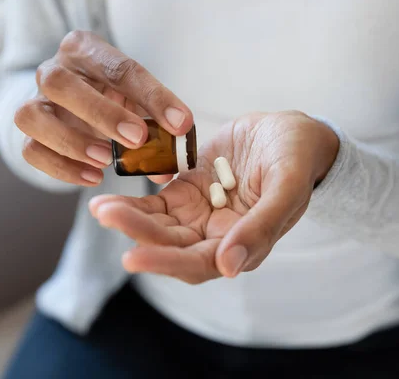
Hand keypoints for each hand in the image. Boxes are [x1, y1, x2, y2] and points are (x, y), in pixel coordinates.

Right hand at [14, 31, 192, 185]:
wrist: (74, 100)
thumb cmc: (111, 95)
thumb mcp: (137, 99)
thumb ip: (156, 125)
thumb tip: (166, 167)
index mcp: (84, 49)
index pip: (119, 68)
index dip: (153, 96)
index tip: (180, 123)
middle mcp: (53, 70)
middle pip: (60, 82)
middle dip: (101, 113)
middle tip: (137, 139)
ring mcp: (34, 101)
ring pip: (32, 116)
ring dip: (71, 141)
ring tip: (106, 160)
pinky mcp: (27, 133)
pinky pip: (31, 150)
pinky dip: (61, 167)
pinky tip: (92, 176)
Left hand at [89, 111, 339, 283]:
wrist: (290, 131)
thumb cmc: (297, 158)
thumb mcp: (287, 187)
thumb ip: (261, 226)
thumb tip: (229, 267)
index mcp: (244, 244)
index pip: (199, 263)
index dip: (166, 262)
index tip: (133, 255)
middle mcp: (217, 236)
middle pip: (171, 246)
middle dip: (138, 234)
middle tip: (107, 215)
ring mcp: (200, 213)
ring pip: (159, 225)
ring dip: (130, 218)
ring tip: (100, 206)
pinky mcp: (187, 190)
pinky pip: (157, 201)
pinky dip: (134, 201)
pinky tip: (109, 197)